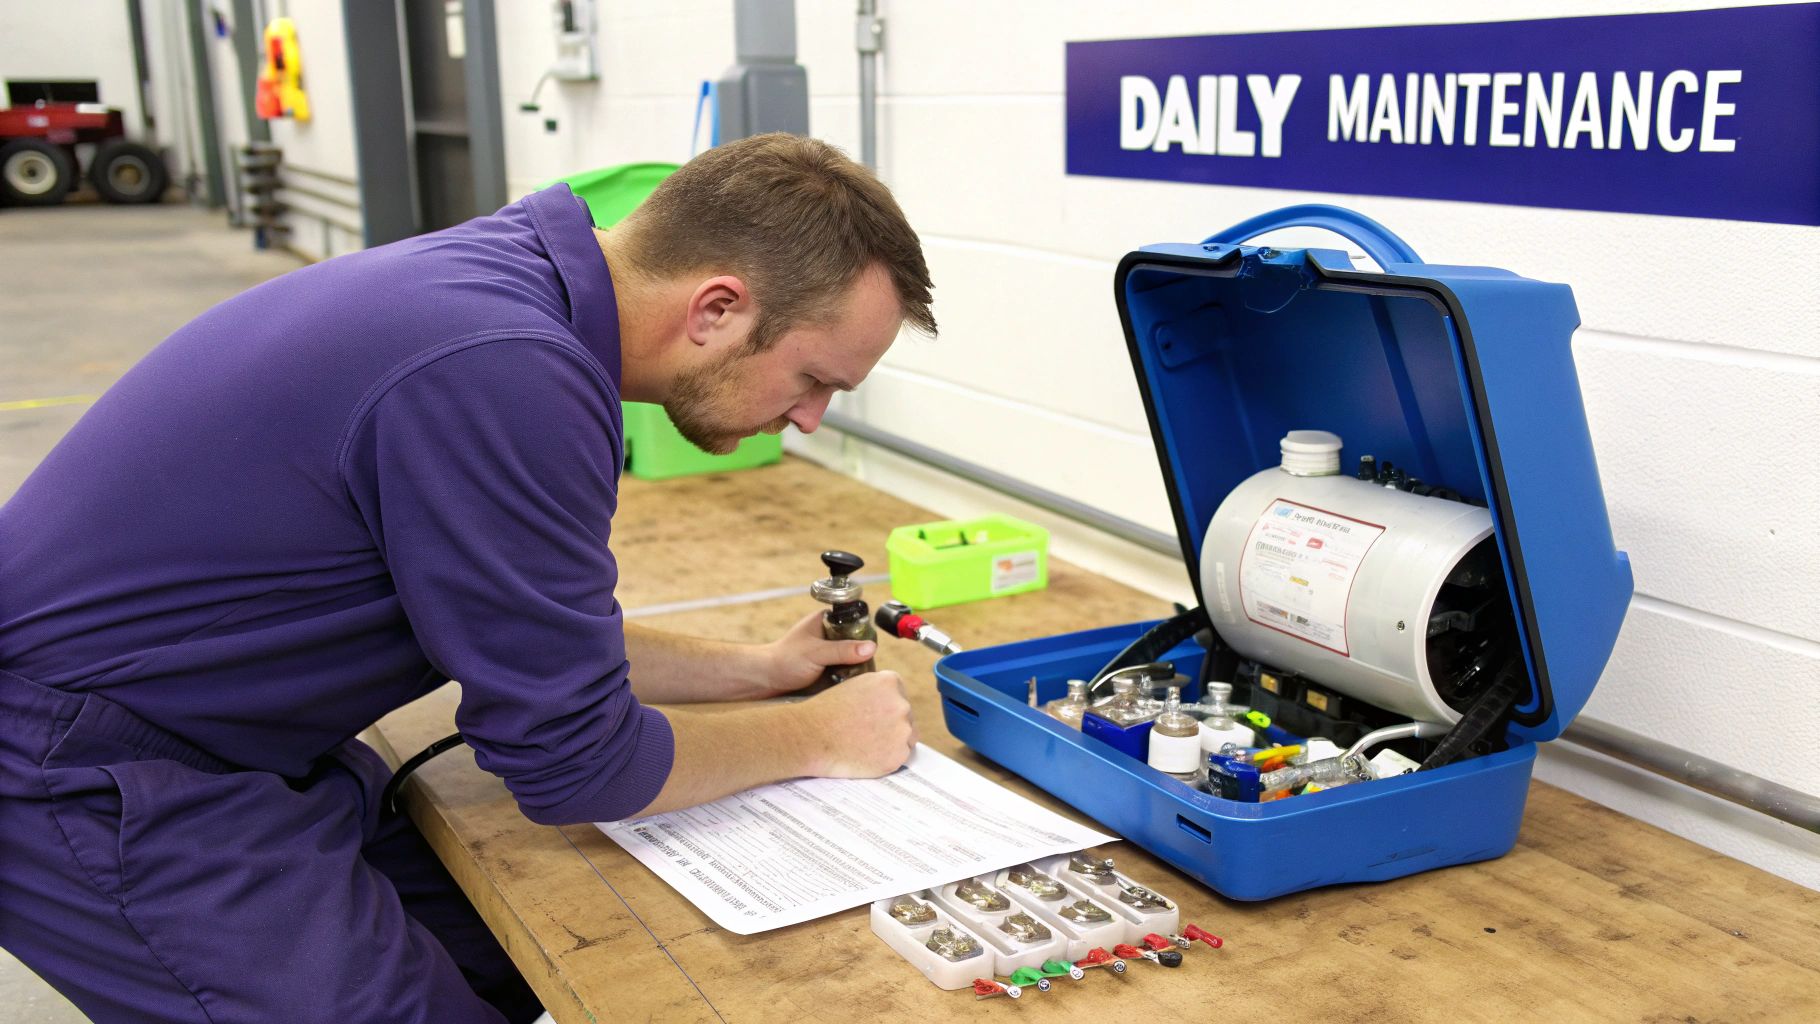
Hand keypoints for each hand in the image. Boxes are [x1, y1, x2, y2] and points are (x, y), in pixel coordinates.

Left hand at [758, 610, 877, 696]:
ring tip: (853, 681)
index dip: (865, 637)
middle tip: (862, 671)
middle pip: (857, 644)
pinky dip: (847, 680)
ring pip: (852, 660)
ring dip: (854, 671)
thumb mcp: (817, 653)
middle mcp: (829, 635)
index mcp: (826, 621)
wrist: (765, 681)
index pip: (856, 624)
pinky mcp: (827, 669)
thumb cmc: (784, 661)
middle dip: (861, 658)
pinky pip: (845, 673)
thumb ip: (843, 650)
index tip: (868, 653)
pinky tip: (846, 687)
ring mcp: (829, 653)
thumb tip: (871, 648)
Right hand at [798, 670, 916, 777]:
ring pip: (907, 738)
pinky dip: (887, 758)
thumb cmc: (825, 712)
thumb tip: (888, 700)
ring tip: (866, 744)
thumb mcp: (853, 685)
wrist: (810, 736)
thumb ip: (876, 689)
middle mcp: (902, 704)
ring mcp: (902, 731)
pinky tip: (867, 755)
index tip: (872, 715)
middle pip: (906, 716)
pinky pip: (900, 757)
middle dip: (891, 724)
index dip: (885, 706)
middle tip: (867, 732)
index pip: (899, 695)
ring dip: (892, 741)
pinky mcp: (898, 755)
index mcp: (890, 682)